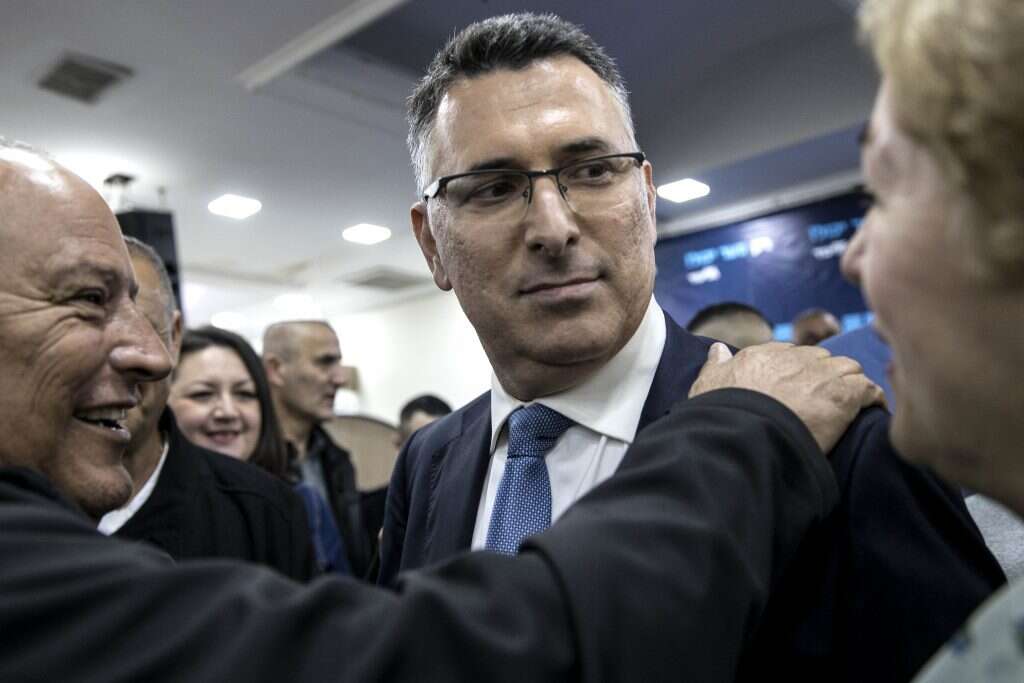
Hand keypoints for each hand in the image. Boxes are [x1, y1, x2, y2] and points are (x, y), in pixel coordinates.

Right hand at [689, 342, 885, 451]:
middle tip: (824, 401)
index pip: (791, 355)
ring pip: (848, 369)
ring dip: (849, 384)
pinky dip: (872, 399)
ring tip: (850, 406)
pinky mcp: (843, 395)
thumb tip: (717, 349)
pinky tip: (871, 411)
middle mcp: (795, 358)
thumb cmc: (722, 412)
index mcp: (764, 355)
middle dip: (825, 377)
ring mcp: (821, 374)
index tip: (798, 391)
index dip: (797, 374)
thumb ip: (716, 365)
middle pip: (822, 360)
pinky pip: (868, 390)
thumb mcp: (707, 384)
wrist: (743, 431)